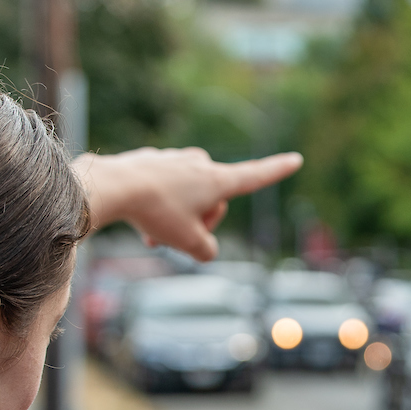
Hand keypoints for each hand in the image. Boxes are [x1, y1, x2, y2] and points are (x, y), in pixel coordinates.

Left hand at [76, 147, 302, 261]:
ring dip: (175, 218)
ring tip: (151, 235)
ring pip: (186, 197)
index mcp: (217, 180)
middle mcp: (200, 163)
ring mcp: (175, 159)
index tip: (296, 159)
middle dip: (198, 222)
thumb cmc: (157, 212)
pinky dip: (157, 206)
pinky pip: (164, 190)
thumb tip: (205, 249)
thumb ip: (207, 250)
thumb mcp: (189, 242)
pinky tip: (138, 214)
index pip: (255, 176)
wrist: (114, 186)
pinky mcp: (153, 161)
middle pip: (213, 201)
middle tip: (176, 239)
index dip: (276, 171)